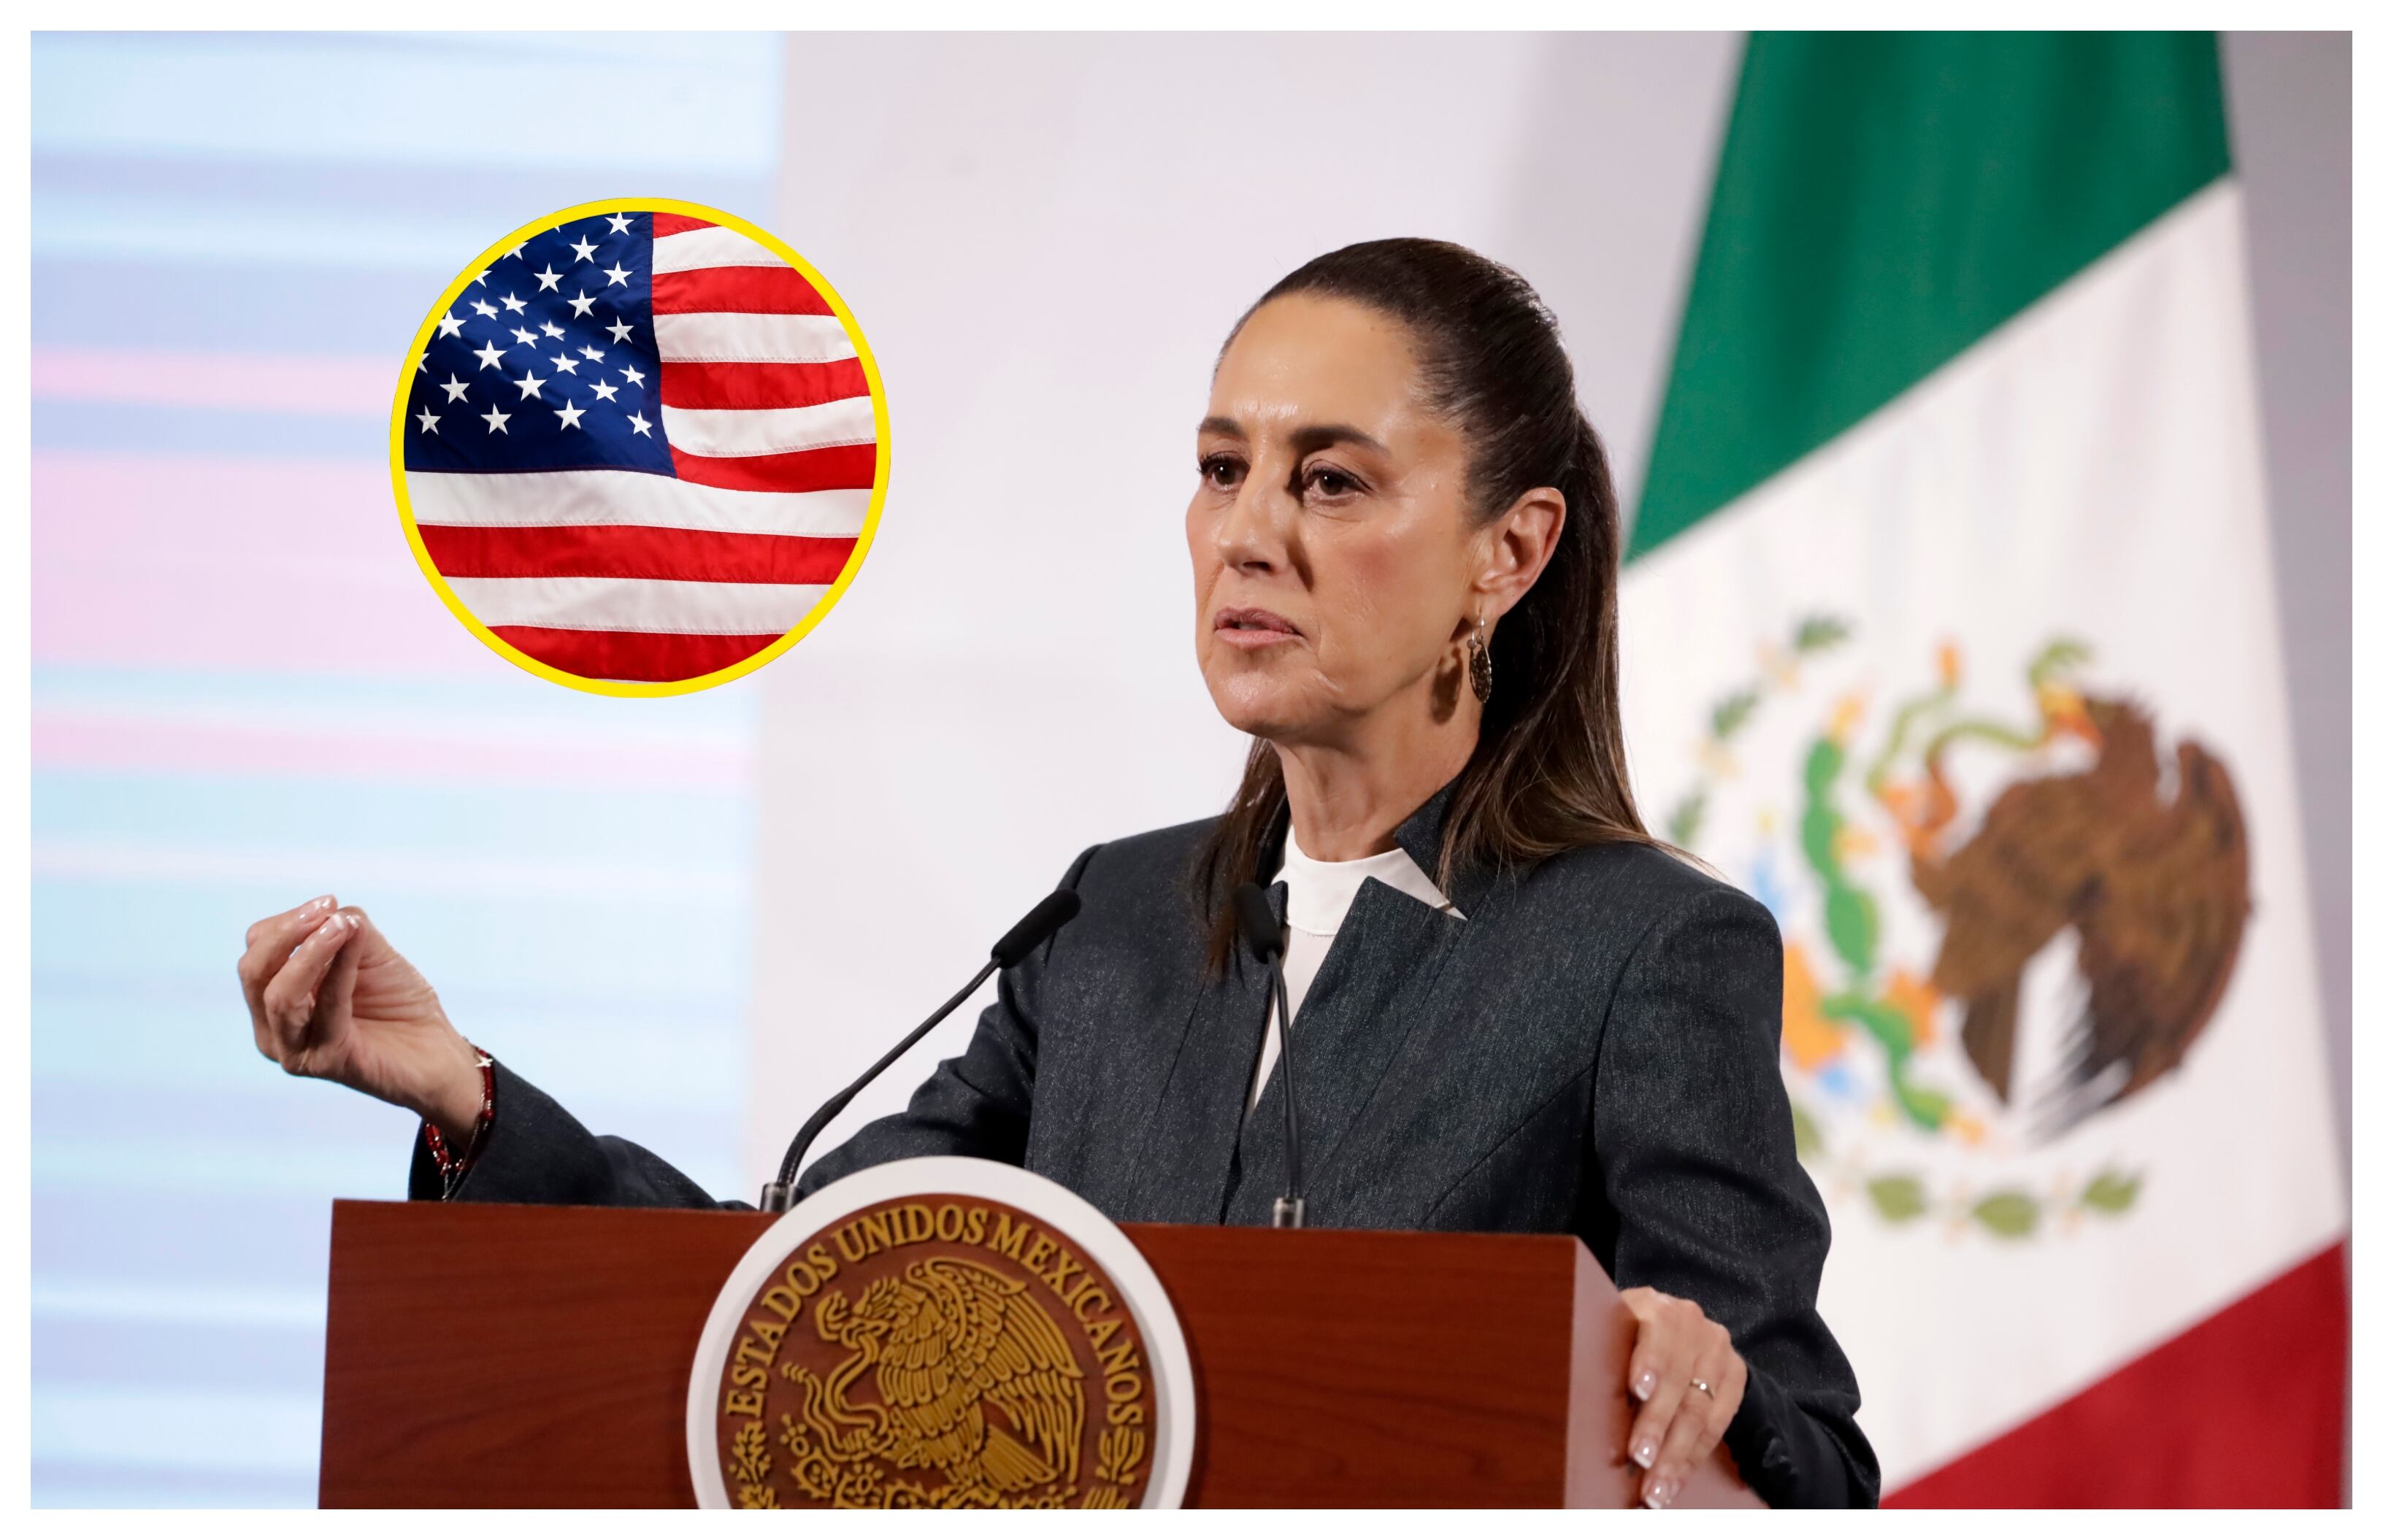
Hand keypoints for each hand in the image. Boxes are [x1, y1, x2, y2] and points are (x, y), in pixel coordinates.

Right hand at [238, 894, 483, 1138]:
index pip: (257, 951)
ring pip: (279, 995)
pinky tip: (355, 945)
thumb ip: (346, 929)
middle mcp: (273, 1028)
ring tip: (341, 924)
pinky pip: (326, 1010)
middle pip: (254, 971)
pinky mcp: (326, 1062)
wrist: (436, 1049)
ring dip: (309, 952)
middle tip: (327, 907)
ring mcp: (294, 1049)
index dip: (286, 922)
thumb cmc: (398, 1001)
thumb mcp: (370, 953)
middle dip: (286, 933)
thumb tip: (330, 911)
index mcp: (274, 997)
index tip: (329, 901)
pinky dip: (340, 971)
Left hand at [1619, 1285, 1747, 1508]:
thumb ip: (1599, 1354)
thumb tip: (1576, 1395)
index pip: (1657, 1332)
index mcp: (1654, 1306)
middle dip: (1657, 1426)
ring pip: (1699, 1409)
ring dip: (1676, 1455)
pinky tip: (1676, 1480)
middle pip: (1678, 1380)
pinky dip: (1694, 1457)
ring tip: (1656, 1488)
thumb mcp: (1608, 1334)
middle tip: (1639, 1460)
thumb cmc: (1623, 1340)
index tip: (1636, 1390)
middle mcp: (1691, 1322)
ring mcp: (1717, 1347)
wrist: (1675, 1330)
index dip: (1649, 1362)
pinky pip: (1718, 1424)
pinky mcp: (1736, 1373)